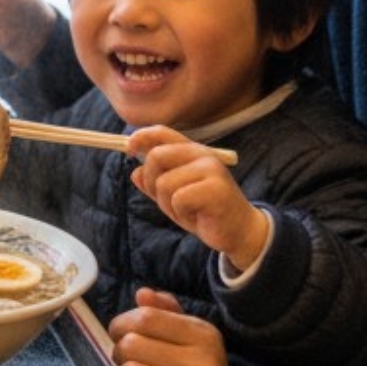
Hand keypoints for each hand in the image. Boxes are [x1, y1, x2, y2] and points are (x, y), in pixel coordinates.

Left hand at [128, 126, 270, 270]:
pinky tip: (197, 217)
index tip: (128, 149)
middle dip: (150, 182)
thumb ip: (155, 183)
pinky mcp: (215, 188)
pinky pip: (178, 199)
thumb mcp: (174, 196)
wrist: (238, 232)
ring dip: (168, 204)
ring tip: (187, 211)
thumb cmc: (204, 212)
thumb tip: (134, 173)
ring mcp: (211, 170)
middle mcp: (202, 155)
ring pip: (163, 183)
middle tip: (165, 200)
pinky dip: (181, 213)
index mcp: (192, 152)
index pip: (162, 133)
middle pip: (156, 157)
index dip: (141, 137)